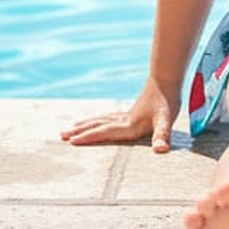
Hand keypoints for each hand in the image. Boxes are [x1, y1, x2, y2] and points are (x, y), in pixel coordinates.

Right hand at [60, 80, 178, 152]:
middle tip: (61, 134)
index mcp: (129, 125)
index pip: (105, 132)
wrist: (167, 79)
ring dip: (85, 124)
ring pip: (101, 119)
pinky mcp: (130, 111)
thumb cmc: (167, 102)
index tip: (72, 141)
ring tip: (70, 127)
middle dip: (80, 130)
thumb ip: (162, 135)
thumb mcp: (166, 120)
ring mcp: (125, 114)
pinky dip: (98, 120)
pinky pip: (108, 117)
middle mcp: (124, 120)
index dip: (89, 137)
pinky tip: (97, 121)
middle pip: (98, 125)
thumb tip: (160, 150)